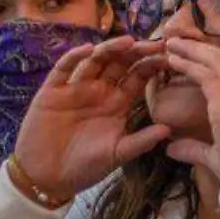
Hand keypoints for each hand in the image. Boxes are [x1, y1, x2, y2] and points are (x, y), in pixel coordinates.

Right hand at [12, 37, 172, 198]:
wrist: (49, 178)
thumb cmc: (86, 166)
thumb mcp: (118, 153)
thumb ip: (141, 141)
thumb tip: (169, 130)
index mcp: (118, 103)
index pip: (138, 77)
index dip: (152, 65)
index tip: (170, 56)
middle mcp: (99, 91)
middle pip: (120, 63)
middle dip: (136, 52)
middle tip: (154, 43)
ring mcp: (76, 89)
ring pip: (95, 61)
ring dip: (110, 49)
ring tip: (127, 41)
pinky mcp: (52, 92)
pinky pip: (63, 70)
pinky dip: (73, 57)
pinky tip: (87, 50)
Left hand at [160, 39, 219, 183]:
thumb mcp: (212, 156)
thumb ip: (193, 149)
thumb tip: (172, 148)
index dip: (210, 60)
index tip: (191, 53)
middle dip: (200, 47)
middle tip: (178, 40)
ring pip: (216, 62)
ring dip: (193, 50)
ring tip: (173, 42)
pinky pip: (207, 76)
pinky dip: (190, 64)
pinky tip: (174, 59)